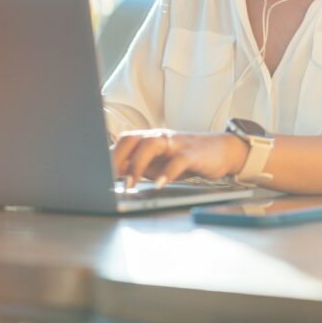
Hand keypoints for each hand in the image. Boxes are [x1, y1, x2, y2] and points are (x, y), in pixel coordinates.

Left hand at [110, 129, 248, 188]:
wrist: (223, 150)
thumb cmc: (187, 158)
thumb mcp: (160, 163)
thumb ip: (139, 167)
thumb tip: (113, 176)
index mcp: (150, 139)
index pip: (124, 142)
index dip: (109, 156)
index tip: (98, 175)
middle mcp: (160, 137)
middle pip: (132, 138)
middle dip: (118, 158)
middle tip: (110, 179)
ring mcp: (176, 144)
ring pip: (152, 144)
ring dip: (137, 165)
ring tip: (131, 184)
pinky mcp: (193, 153)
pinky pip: (178, 160)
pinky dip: (167, 173)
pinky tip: (159, 185)